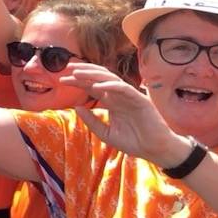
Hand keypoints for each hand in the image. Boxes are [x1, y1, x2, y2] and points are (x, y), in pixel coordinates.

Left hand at [59, 62, 186, 163]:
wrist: (155, 150)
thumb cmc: (134, 141)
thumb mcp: (106, 133)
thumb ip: (92, 121)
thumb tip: (76, 108)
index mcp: (111, 102)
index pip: (92, 87)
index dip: (78, 82)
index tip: (62, 80)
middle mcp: (119, 96)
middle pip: (99, 78)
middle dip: (83, 71)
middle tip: (66, 68)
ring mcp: (130, 96)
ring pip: (110, 79)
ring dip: (93, 74)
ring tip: (77, 73)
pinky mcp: (140, 100)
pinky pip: (124, 89)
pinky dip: (111, 85)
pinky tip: (97, 85)